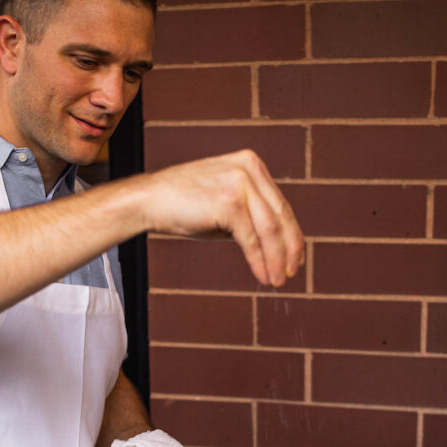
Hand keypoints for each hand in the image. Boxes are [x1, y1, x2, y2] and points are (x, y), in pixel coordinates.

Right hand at [141, 149, 304, 286]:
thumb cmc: (184, 206)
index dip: (292, 235)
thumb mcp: (225, 203)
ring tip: (277, 281)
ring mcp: (240, 183)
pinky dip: (259, 261)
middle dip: (290, 249)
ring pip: (270, 230)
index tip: (295, 258)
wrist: (150, 201)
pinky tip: (262, 276)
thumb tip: (276, 245)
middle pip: (281, 216)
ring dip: (276, 260)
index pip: (280, 204)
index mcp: (251, 165)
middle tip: (292, 273)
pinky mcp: (229, 202)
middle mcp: (249, 169)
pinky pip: (251, 239)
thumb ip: (250, 215)